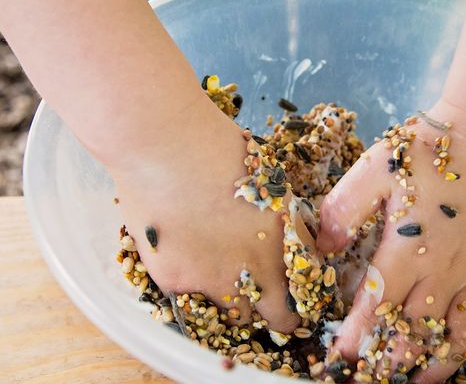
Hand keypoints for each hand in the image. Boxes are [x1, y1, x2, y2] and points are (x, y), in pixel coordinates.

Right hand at [108, 95, 304, 333]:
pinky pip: (190, 299)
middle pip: (268, 319)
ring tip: (218, 270)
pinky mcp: (174, 281)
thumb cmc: (221, 150)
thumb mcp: (273, 186)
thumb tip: (300, 248)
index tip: (288, 300)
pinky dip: (192, 286)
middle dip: (267, 310)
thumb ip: (288, 227)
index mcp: (283, 248)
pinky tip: (186, 256)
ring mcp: (212, 282)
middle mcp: (253, 274)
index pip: (297, 306)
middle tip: (258, 293)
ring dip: (230, 300)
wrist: (164, 146)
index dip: (294, 306)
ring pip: (229, 314)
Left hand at [317, 100, 465, 381]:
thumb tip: (320, 248)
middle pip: (415, 331)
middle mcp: (444, 270)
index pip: (377, 307)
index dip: (356, 338)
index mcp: (408, 250)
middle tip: (372, 376)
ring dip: (440, 363)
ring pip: (459, 333)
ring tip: (421, 381)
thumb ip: (342, 211)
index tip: (340, 358)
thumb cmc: (424, 150)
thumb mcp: (371, 170)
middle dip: (391, 360)